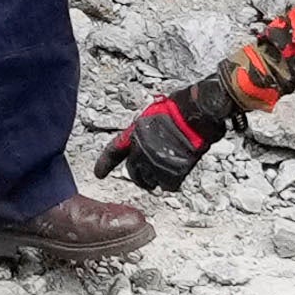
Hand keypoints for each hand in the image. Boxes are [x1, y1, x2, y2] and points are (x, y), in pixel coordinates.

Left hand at [109, 77, 224, 195]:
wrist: (196, 113)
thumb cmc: (180, 108)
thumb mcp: (154, 114)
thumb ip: (147, 131)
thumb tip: (150, 137)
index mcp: (135, 133)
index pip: (114, 151)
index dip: (105, 164)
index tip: (98, 173)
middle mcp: (141, 150)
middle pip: (132, 172)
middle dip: (139, 175)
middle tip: (147, 176)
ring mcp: (155, 163)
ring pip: (149, 181)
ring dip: (156, 179)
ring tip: (165, 172)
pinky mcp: (171, 172)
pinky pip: (168, 185)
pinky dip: (172, 182)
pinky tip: (176, 174)